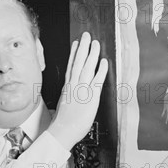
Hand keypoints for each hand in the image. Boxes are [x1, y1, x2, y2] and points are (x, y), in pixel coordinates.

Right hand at [48, 32, 107, 150]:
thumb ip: (69, 96)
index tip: (76, 44)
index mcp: (67, 87)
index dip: (73, 53)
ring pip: (87, 67)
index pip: (70, 66)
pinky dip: (101, 70)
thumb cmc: (63, 122)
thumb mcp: (64, 105)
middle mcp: (74, 85)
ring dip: (91, 54)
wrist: (63, 131)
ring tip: (95, 43)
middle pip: (78, 62)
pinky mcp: (91, 97)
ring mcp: (82, 90)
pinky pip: (97, 80)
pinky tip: (104, 62)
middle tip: (86, 36)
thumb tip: (70, 93)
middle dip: (82, 48)